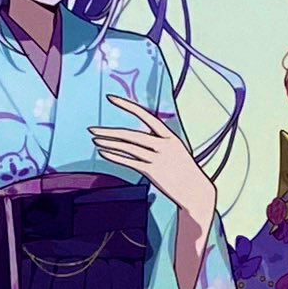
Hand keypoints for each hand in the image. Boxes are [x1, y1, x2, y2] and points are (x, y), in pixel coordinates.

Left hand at [91, 95, 215, 233]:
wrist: (196, 191)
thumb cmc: (183, 170)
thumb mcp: (174, 150)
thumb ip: (157, 142)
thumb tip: (135, 139)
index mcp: (169, 135)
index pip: (145, 114)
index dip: (127, 105)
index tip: (111, 98)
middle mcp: (163, 144)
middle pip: (131, 134)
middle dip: (109, 131)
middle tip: (92, 129)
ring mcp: (158, 158)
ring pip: (128, 148)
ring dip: (109, 144)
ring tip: (95, 141)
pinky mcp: (153, 172)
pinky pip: (130, 162)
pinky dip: (115, 157)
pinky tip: (104, 153)